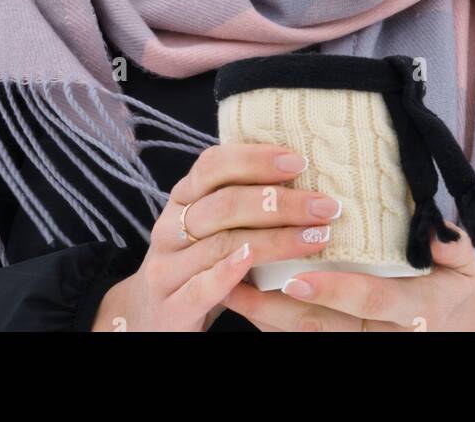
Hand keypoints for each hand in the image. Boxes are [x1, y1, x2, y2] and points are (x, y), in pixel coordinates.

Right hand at [90, 141, 343, 330]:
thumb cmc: (197, 262)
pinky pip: (201, 286)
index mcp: (183, 198)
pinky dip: (229, 273)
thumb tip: (302, 173)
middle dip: (280, 203)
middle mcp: (170, 227)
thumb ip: (241, 201)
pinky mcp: (170, 305)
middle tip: (324, 206)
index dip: (255, 159)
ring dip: (275, 240)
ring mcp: (167, 267)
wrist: (149, 315)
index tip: (299, 162)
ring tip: (316, 237)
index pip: (214, 164)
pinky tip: (255, 263)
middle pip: (225, 204)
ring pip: (221, 244)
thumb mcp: (212, 226)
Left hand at [220, 219, 474, 331]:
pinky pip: (307, 336)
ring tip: (230, 290)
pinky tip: (245, 299)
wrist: (460, 322)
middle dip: (279, 311)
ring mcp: (364, 338)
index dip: (334, 291)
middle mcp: (384, 331)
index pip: (371, 301)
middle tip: (242, 286)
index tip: (296, 278)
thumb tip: (438, 231)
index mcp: (415, 309)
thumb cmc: (454, 280)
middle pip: (325, 328)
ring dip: (266, 318)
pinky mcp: (348, 338)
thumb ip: (451, 244)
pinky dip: (274, 322)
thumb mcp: (463, 261)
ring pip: (309, 336)